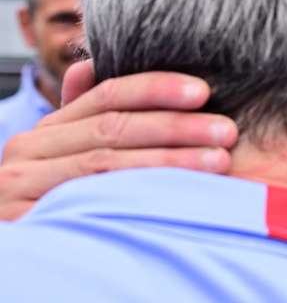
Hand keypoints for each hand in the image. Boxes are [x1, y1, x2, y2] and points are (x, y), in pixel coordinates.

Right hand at [0, 60, 237, 219]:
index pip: (110, 94)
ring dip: (171, 161)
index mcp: (49, 127)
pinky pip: (92, 202)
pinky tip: (178, 194)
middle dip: (177, 127)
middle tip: (226, 130)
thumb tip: (91, 64)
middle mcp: (30, 148)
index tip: (204, 92)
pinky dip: (138, 195)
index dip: (157, 89)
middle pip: (115, 127)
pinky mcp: (26, 218)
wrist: (13, 261)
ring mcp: (22, 184)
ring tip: (217, 160)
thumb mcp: (65, 152)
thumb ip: (86, 114)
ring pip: (110, 164)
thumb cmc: (48, 196)